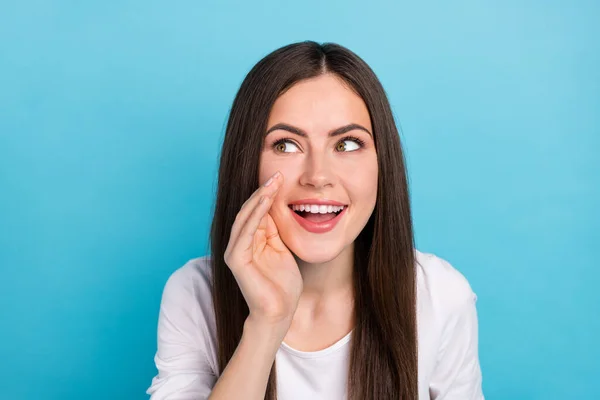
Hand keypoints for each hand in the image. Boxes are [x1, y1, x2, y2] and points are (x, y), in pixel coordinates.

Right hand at [224, 171, 302, 326]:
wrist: (280, 312)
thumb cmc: (283, 285)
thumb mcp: (283, 249)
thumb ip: (276, 230)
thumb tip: (277, 207)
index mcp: (251, 240)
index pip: (256, 211)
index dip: (268, 193)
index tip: (281, 176)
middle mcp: (239, 243)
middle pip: (249, 210)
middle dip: (263, 191)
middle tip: (277, 174)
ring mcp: (235, 251)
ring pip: (245, 217)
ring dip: (259, 199)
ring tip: (272, 184)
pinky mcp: (236, 259)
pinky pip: (245, 232)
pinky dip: (255, 216)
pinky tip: (265, 202)